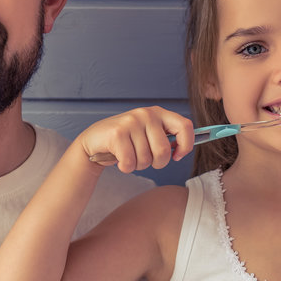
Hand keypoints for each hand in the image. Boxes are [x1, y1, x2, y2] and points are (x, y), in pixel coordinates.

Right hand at [78, 106, 193, 173]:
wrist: (95, 141)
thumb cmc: (126, 141)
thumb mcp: (149, 135)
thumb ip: (166, 139)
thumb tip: (182, 150)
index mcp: (159, 113)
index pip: (185, 126)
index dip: (186, 145)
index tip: (177, 156)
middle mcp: (146, 114)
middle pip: (164, 151)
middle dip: (156, 163)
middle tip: (144, 159)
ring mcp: (131, 122)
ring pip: (146, 159)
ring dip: (138, 165)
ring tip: (129, 155)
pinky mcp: (117, 133)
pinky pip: (130, 162)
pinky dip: (125, 167)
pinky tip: (119, 159)